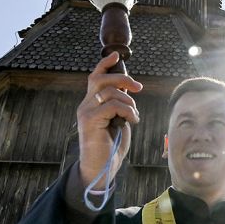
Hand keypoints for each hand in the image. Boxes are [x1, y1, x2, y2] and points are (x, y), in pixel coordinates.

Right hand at [76, 52, 142, 189]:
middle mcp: (85, 105)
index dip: (104, 64)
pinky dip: (127, 111)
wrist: (102, 168)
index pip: (94, 78)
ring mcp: (86, 112)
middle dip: (123, 79)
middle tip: (139, 88)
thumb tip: (128, 90)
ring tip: (134, 116)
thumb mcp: (118, 120)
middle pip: (101, 80)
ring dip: (129, 103)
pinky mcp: (90, 120)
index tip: (116, 55)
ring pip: (110, 93)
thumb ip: (119, 105)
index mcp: (91, 104)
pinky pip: (112, 106)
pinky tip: (132, 121)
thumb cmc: (111, 146)